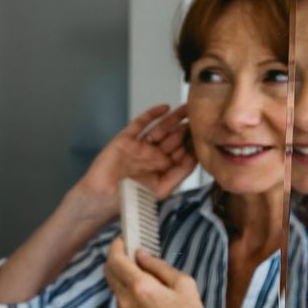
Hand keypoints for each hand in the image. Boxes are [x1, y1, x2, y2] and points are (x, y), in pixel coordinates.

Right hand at [72, 104, 194, 206]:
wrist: (102, 199)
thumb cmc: (128, 200)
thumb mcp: (162, 189)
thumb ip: (179, 173)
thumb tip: (196, 156)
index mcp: (162, 169)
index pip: (181, 152)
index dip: (192, 143)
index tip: (205, 134)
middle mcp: (152, 156)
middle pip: (174, 138)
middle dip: (186, 128)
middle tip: (200, 116)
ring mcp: (139, 147)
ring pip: (160, 128)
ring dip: (174, 118)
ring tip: (187, 108)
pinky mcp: (126, 140)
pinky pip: (140, 123)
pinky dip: (151, 114)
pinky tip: (164, 108)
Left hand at [105, 237, 216, 307]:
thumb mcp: (184, 284)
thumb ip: (159, 266)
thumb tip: (141, 254)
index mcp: (140, 288)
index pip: (116, 259)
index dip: (116, 246)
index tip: (120, 241)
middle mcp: (125, 303)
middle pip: (110, 274)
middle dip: (118, 261)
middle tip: (131, 257)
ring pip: (117, 292)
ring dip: (128, 286)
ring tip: (152, 293)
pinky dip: (130, 305)